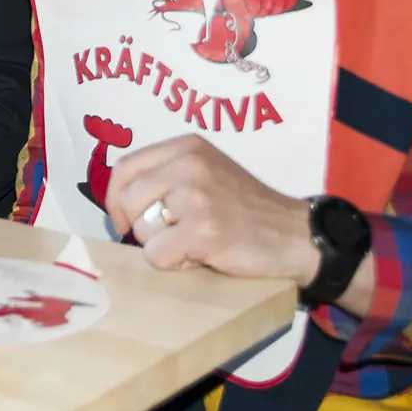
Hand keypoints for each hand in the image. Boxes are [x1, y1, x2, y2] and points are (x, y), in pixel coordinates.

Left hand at [104, 134, 317, 284]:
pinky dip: (174, 264)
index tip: (123, 218)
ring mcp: (195, 196)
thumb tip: (119, 202)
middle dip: (139, 226)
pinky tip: (202, 256)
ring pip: (142, 230)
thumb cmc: (246, 208)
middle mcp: (188, 164)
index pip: (124, 167)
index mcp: (185, 147)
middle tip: (168, 237)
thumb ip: (166, 176)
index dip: (115, 198)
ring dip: (162, 246)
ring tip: (195, 243)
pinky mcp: (203, 230)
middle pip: (127, 199)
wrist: (296, 234)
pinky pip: (157, 256)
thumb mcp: (206, 171)